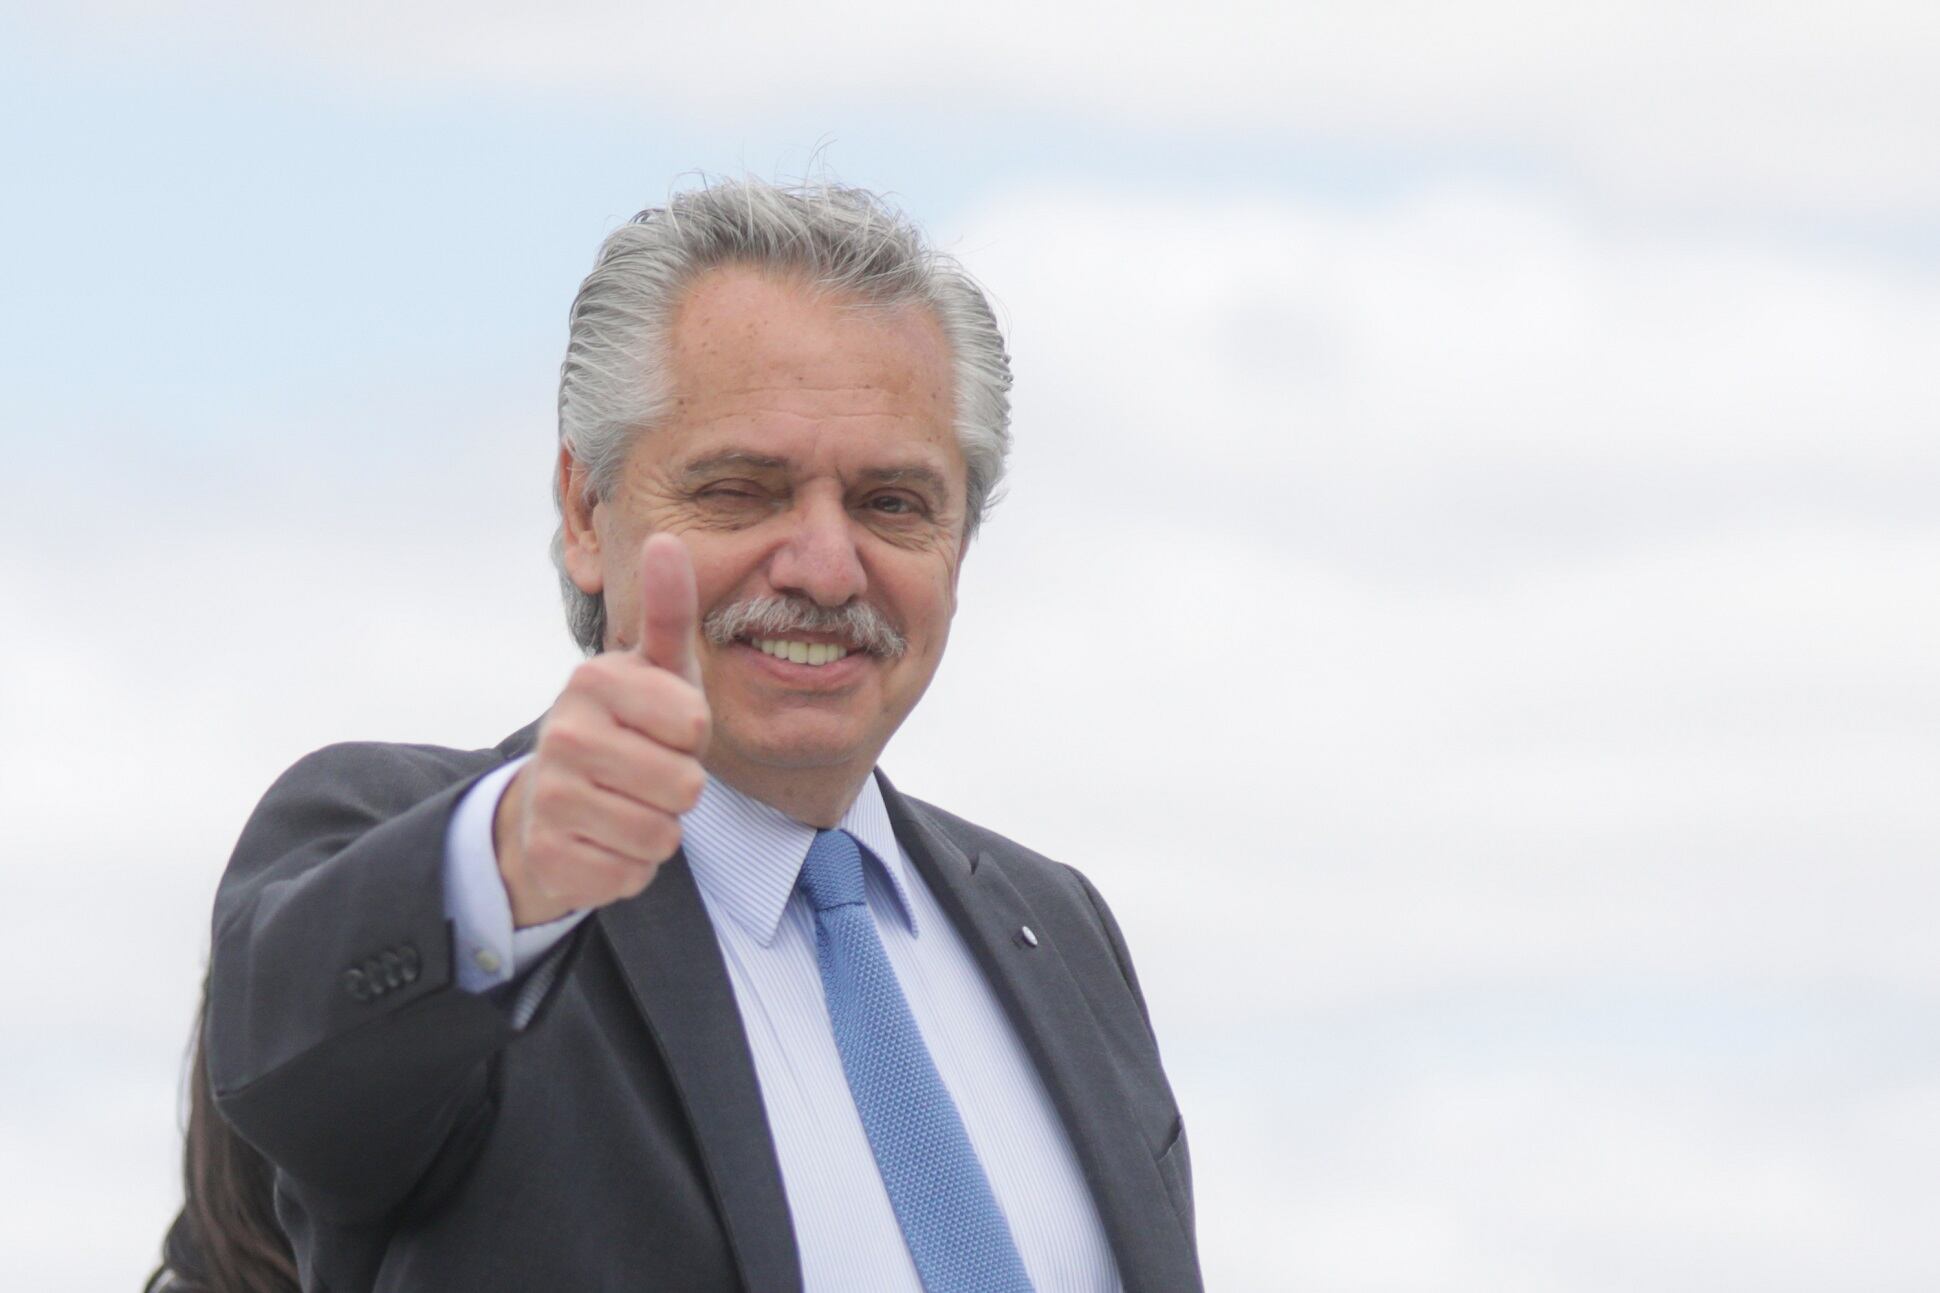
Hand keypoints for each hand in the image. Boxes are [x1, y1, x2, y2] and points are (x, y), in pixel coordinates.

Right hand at [494, 534, 711, 927]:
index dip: (691, 738)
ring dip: (657, 829)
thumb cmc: (627, 726)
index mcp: (593, 681)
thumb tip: (668, 538)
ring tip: (625, 805)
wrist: (551, 804)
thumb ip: (668, 608)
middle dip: (678, 788)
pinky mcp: (548, 857)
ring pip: (661, 835)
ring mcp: (550, 798)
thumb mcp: (656, 668)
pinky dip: (629, 867)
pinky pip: (632, 875)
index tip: (660, 729)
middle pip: (684, 786)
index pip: (695, 725)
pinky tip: (602, 840)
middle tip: (643, 772)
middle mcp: (563, 736)